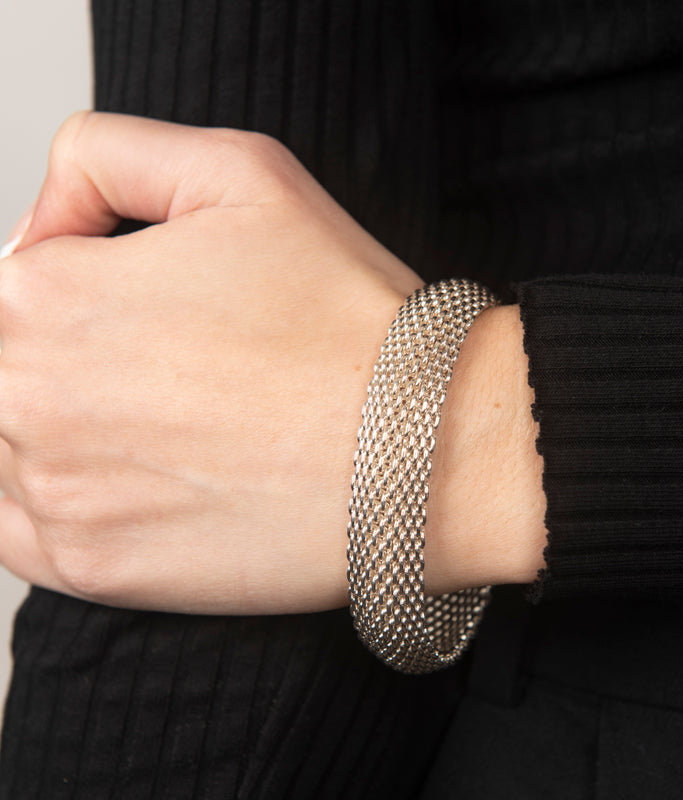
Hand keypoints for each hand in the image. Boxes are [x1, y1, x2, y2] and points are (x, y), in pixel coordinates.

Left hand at [0, 112, 545, 614]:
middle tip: (173, 373)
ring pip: (9, 448)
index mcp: (44, 293)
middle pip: (8, 371)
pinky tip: (133, 483)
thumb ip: (108, 156)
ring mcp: (55, 491)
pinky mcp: (89, 568)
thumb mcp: (241, 172)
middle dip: (80, 362)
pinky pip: (15, 531)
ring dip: (69, 434)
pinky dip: (57, 504)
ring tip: (168, 429)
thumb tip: (41, 225)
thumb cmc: (345, 317)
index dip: (87, 288)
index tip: (156, 308)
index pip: (14, 286)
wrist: (418, 446)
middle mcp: (26, 394)